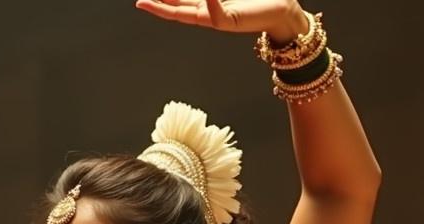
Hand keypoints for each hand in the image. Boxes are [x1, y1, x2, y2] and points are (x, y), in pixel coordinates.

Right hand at [135, 0, 308, 42]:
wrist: (283, 9)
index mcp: (209, 2)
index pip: (180, 1)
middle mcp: (209, 11)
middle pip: (178, 9)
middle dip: (159, 5)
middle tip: (141, 2)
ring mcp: (217, 18)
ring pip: (188, 14)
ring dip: (171, 7)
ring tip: (153, 1)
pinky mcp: (230, 22)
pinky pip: (214, 14)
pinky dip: (210, 3)